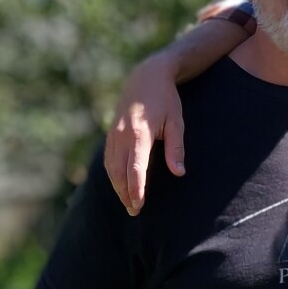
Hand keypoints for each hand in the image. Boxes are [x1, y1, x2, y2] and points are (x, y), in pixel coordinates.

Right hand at [106, 52, 184, 214]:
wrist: (145, 76)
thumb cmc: (166, 100)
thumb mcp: (176, 122)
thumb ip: (176, 148)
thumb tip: (179, 173)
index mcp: (139, 134)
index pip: (135, 168)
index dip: (136, 189)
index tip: (139, 205)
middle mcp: (122, 135)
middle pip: (119, 172)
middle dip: (126, 193)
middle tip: (134, 211)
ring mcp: (113, 134)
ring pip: (111, 167)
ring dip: (118, 187)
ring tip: (128, 203)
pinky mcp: (111, 133)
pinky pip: (108, 158)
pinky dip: (113, 174)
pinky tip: (120, 184)